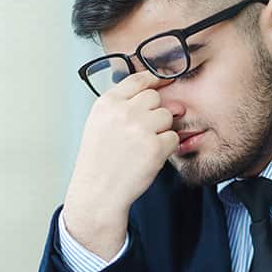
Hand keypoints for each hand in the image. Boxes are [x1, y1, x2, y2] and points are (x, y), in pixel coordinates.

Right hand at [63, 72, 179, 258]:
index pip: (138, 79)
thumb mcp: (101, 123)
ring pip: (167, 117)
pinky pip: (173, 137)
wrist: (98, 192)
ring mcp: (140, 128)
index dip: (155, 80)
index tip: (165, 81)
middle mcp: (123, 111)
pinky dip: (166, 148)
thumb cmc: (99, 159)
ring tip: (142, 147)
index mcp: (107, 103)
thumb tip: (163, 92)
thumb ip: (125, 105)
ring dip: (161, 131)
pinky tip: (149, 157)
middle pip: (155, 98)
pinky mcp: (155, 147)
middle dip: (154, 113)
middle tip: (142, 133)